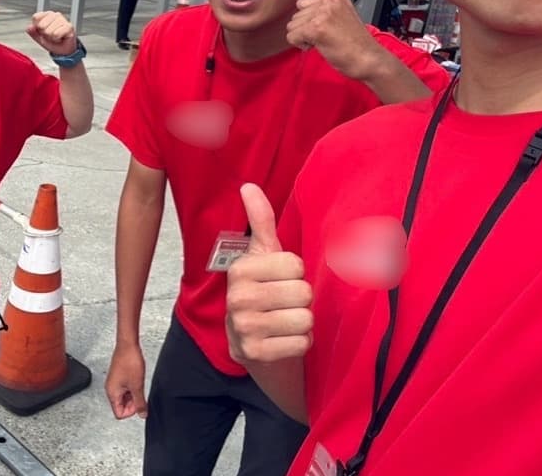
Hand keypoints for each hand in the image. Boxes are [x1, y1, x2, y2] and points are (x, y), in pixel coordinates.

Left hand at [27, 10, 77, 54]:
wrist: (63, 50)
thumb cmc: (52, 42)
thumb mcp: (39, 38)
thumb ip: (32, 32)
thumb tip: (29, 27)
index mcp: (46, 15)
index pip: (36, 17)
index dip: (37, 28)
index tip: (42, 31)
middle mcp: (54, 15)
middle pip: (41, 25)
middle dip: (44, 34)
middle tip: (50, 36)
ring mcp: (62, 19)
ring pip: (49, 31)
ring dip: (51, 38)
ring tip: (55, 37)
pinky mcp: (68, 26)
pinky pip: (56, 34)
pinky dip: (56, 39)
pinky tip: (60, 38)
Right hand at [105, 344, 147, 418]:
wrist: (128, 346)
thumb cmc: (129, 362)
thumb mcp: (137, 386)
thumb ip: (140, 403)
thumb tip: (142, 414)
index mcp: (112, 393)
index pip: (119, 414)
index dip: (131, 411)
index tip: (139, 404)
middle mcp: (111, 389)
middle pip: (121, 406)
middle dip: (133, 403)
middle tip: (140, 393)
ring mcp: (114, 382)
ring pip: (124, 397)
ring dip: (133, 395)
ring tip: (139, 385)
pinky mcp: (118, 377)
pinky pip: (125, 388)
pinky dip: (132, 387)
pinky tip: (137, 380)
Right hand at [225, 183, 313, 364]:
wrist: (252, 345)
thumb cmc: (264, 292)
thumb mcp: (263, 255)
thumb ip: (260, 221)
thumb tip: (248, 186)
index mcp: (239, 269)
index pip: (295, 265)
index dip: (296, 274)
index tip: (281, 280)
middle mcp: (237, 298)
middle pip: (302, 293)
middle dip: (302, 300)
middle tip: (286, 304)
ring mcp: (243, 327)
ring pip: (304, 319)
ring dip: (303, 323)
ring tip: (286, 321)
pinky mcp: (254, 354)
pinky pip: (301, 343)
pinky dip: (300, 343)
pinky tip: (285, 339)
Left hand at [286, 0, 382, 80]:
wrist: (369, 60)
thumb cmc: (355, 44)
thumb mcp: (340, 17)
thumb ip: (322, 11)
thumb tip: (299, 17)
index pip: (302, 4)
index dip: (309, 20)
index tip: (325, 28)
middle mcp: (328, 1)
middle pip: (296, 15)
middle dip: (306, 28)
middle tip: (326, 37)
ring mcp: (322, 14)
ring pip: (292, 26)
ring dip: (303, 37)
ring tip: (324, 41)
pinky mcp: (316, 28)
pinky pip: (292, 36)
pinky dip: (301, 45)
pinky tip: (318, 46)